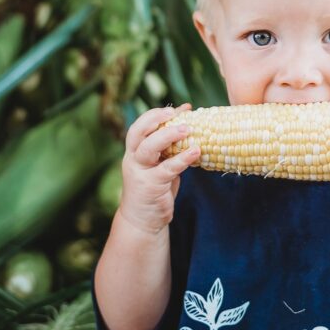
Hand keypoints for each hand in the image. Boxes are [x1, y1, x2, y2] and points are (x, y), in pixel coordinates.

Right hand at [118, 103, 200, 233]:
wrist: (142, 219)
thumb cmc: (154, 186)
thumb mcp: (158, 163)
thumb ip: (167, 145)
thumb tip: (187, 118)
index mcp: (134, 151)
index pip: (138, 127)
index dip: (155, 115)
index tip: (176, 109)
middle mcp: (133, 159)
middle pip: (139, 133)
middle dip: (157, 120)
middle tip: (178, 115)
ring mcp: (140, 172)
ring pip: (148, 148)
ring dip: (168, 136)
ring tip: (188, 129)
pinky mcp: (151, 186)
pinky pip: (167, 169)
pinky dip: (182, 159)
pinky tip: (196, 152)